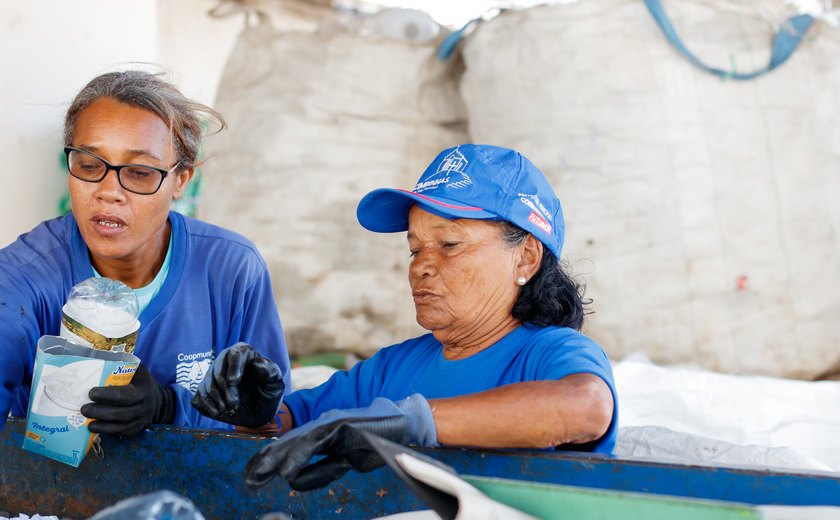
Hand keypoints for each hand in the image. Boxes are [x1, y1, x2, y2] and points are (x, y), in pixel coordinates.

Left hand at [81, 364, 174, 436]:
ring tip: (87, 422)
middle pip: (122, 413)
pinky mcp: (137, 430)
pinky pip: (122, 433)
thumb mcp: (137, 371)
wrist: (158, 400)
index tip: (91, 393)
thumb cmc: (140, 382)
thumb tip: (98, 356)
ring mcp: (142, 420)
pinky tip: (95, 428)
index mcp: (143, 390)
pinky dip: (108, 432)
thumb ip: (123, 366)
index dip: (107, 395)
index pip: (125, 395)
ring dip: (102, 426)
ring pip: (121, 426)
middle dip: (100, 412)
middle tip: (83, 409)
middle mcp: (145, 407)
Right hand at [190, 342, 284, 427]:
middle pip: (218, 369)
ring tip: (229, 408)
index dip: (233, 367)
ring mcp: (214, 374)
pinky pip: (200, 393)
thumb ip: (270, 373)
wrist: (260, 410)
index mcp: (244, 353)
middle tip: (234, 403)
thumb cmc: (269, 393)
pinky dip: (207, 404)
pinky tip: (217, 411)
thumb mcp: (275, 384)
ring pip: (208, 382)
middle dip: (224, 387)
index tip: (233, 382)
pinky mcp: (206, 389)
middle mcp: (226, 360)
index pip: (235, 354)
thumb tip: (257, 362)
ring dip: (216, 398)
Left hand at [245, 394, 436, 489]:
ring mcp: (331, 422)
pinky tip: (287, 469)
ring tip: (259, 474)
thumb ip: (321, 470)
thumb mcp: (343, 461)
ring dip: (276, 459)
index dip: (270, 460)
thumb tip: (294, 482)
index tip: (253, 475)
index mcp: (321, 431)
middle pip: (288, 442)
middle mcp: (322, 423)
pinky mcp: (341, 424)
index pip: (290, 445)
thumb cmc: (374, 442)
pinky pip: (316, 442)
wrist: (400, 422)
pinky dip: (299, 456)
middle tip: (248, 478)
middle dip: (266, 461)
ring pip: (297, 441)